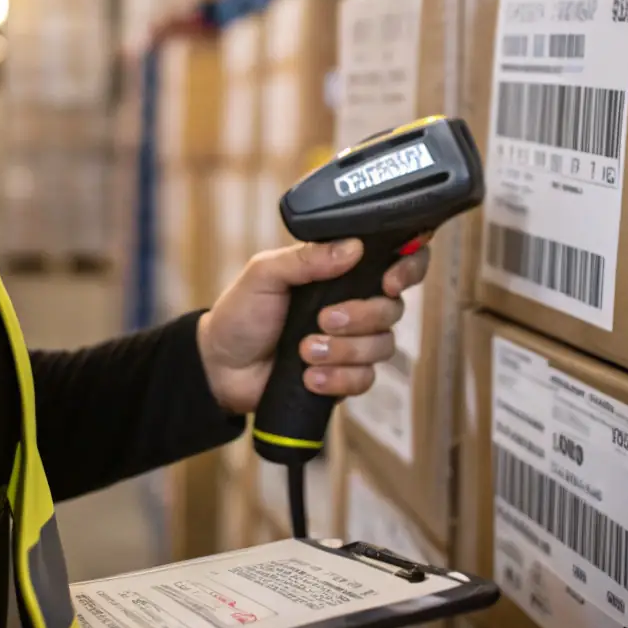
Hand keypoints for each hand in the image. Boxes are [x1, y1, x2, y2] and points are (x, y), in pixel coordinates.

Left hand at [197, 238, 430, 414]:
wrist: (221, 367)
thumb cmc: (241, 313)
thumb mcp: (264, 274)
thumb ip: (305, 258)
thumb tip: (352, 247)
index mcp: (339, 273)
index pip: (393, 262)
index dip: (407, 269)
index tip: (390, 281)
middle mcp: (353, 304)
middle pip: (393, 308)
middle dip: (361, 317)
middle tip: (322, 321)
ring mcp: (351, 342)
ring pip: (382, 346)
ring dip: (344, 351)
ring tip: (305, 352)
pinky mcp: (344, 376)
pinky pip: (365, 379)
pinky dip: (339, 379)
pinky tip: (310, 377)